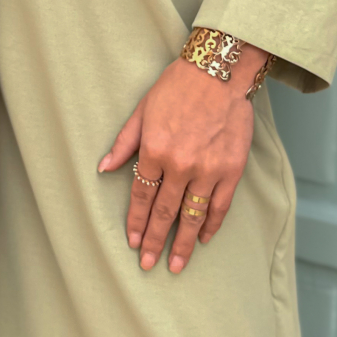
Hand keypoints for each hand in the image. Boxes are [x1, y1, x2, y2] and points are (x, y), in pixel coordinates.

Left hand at [97, 42, 270, 273]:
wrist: (219, 72)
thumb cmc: (178, 87)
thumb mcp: (142, 110)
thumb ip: (124, 142)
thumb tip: (104, 168)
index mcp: (155, 150)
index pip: (142, 196)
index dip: (136, 221)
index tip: (133, 242)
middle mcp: (181, 164)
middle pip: (165, 212)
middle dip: (155, 241)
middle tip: (149, 264)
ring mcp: (209, 169)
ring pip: (193, 215)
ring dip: (183, 244)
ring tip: (176, 265)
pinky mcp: (232, 169)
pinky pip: (220, 206)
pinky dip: (212, 225)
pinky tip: (204, 238)